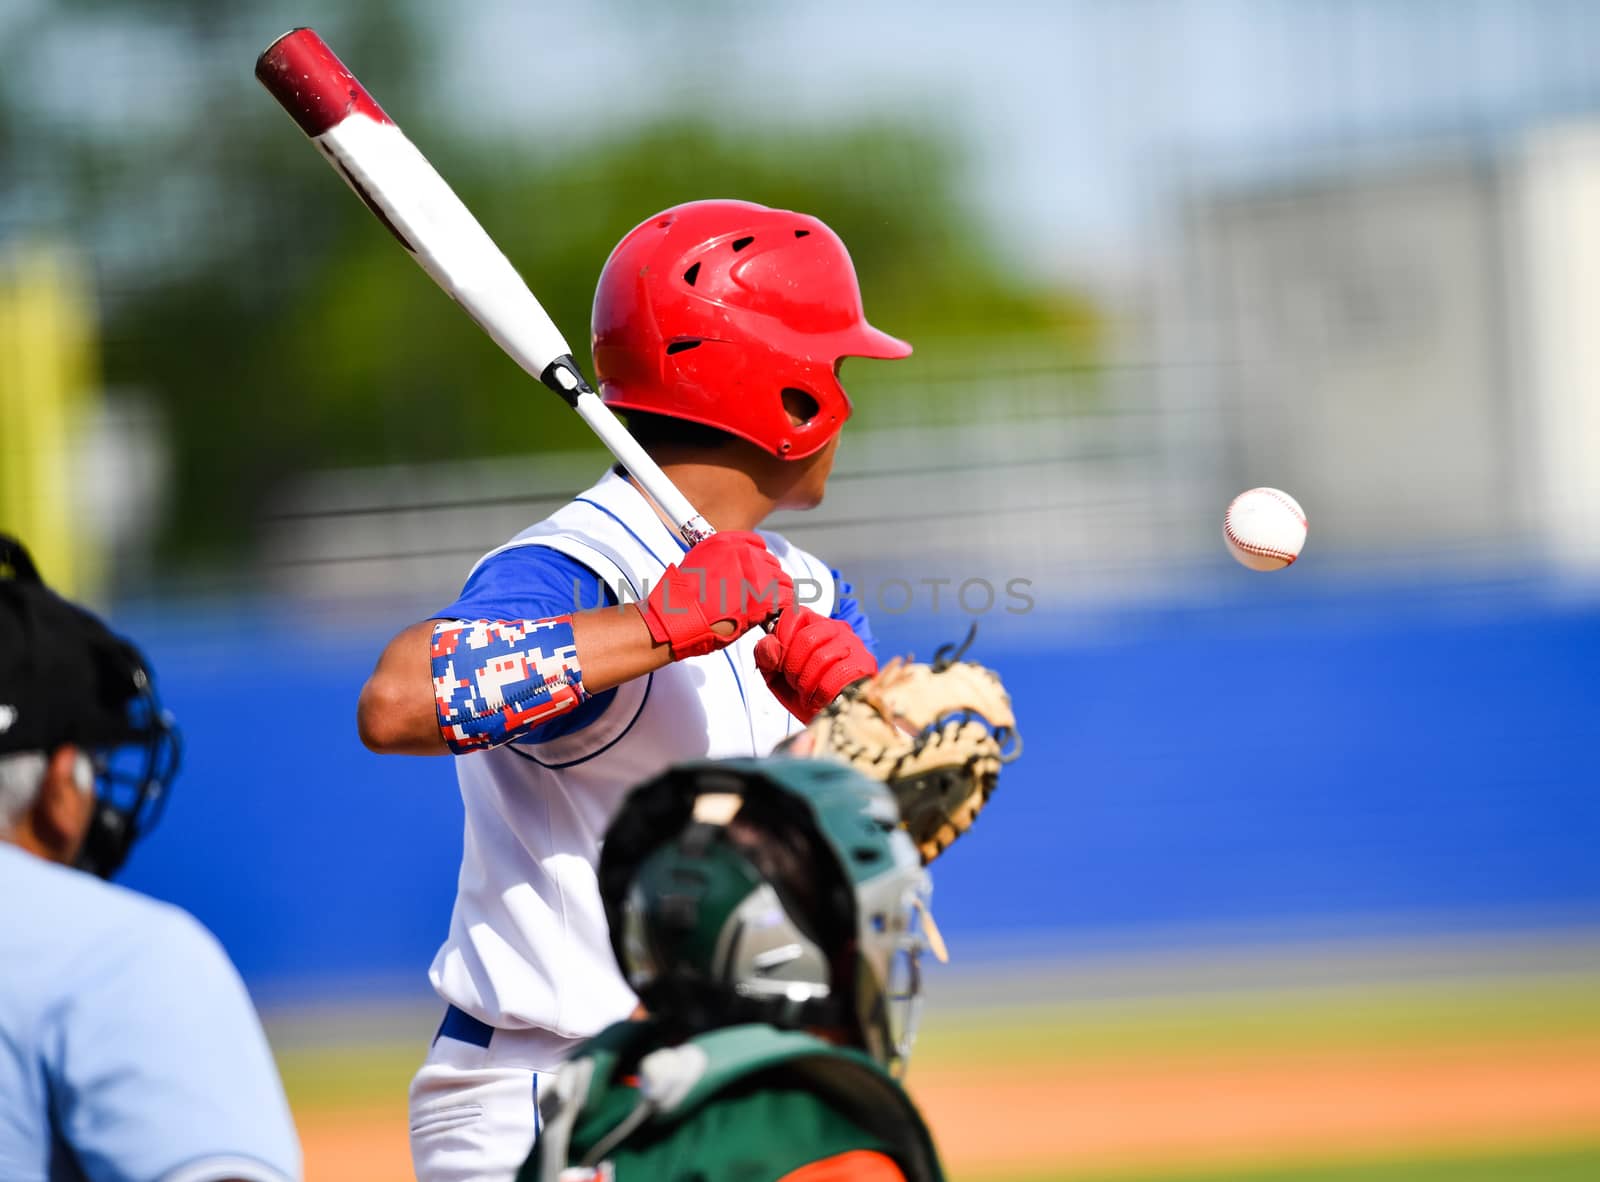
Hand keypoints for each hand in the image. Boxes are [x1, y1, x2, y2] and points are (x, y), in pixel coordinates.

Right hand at [640, 532, 792, 659]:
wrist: (679, 616)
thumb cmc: (682, 597)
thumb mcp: (696, 563)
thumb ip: (718, 559)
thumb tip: (731, 568)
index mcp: (727, 542)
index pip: (758, 545)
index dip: (758, 562)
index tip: (756, 575)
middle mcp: (744, 553)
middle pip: (771, 564)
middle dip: (768, 580)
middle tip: (758, 597)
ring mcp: (757, 573)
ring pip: (783, 581)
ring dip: (777, 594)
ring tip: (766, 608)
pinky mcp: (765, 596)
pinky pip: (787, 598)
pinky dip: (782, 608)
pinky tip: (772, 616)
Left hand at [755, 606, 877, 723]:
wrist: (832, 722)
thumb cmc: (806, 695)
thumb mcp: (776, 676)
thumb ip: (765, 656)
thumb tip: (771, 644)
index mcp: (814, 626)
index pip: (795, 614)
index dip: (781, 637)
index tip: (779, 661)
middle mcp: (837, 630)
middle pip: (806, 638)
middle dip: (793, 667)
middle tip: (795, 684)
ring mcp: (854, 645)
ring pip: (821, 657)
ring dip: (807, 683)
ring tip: (808, 694)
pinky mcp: (865, 665)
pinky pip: (836, 676)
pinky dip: (821, 693)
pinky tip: (821, 699)